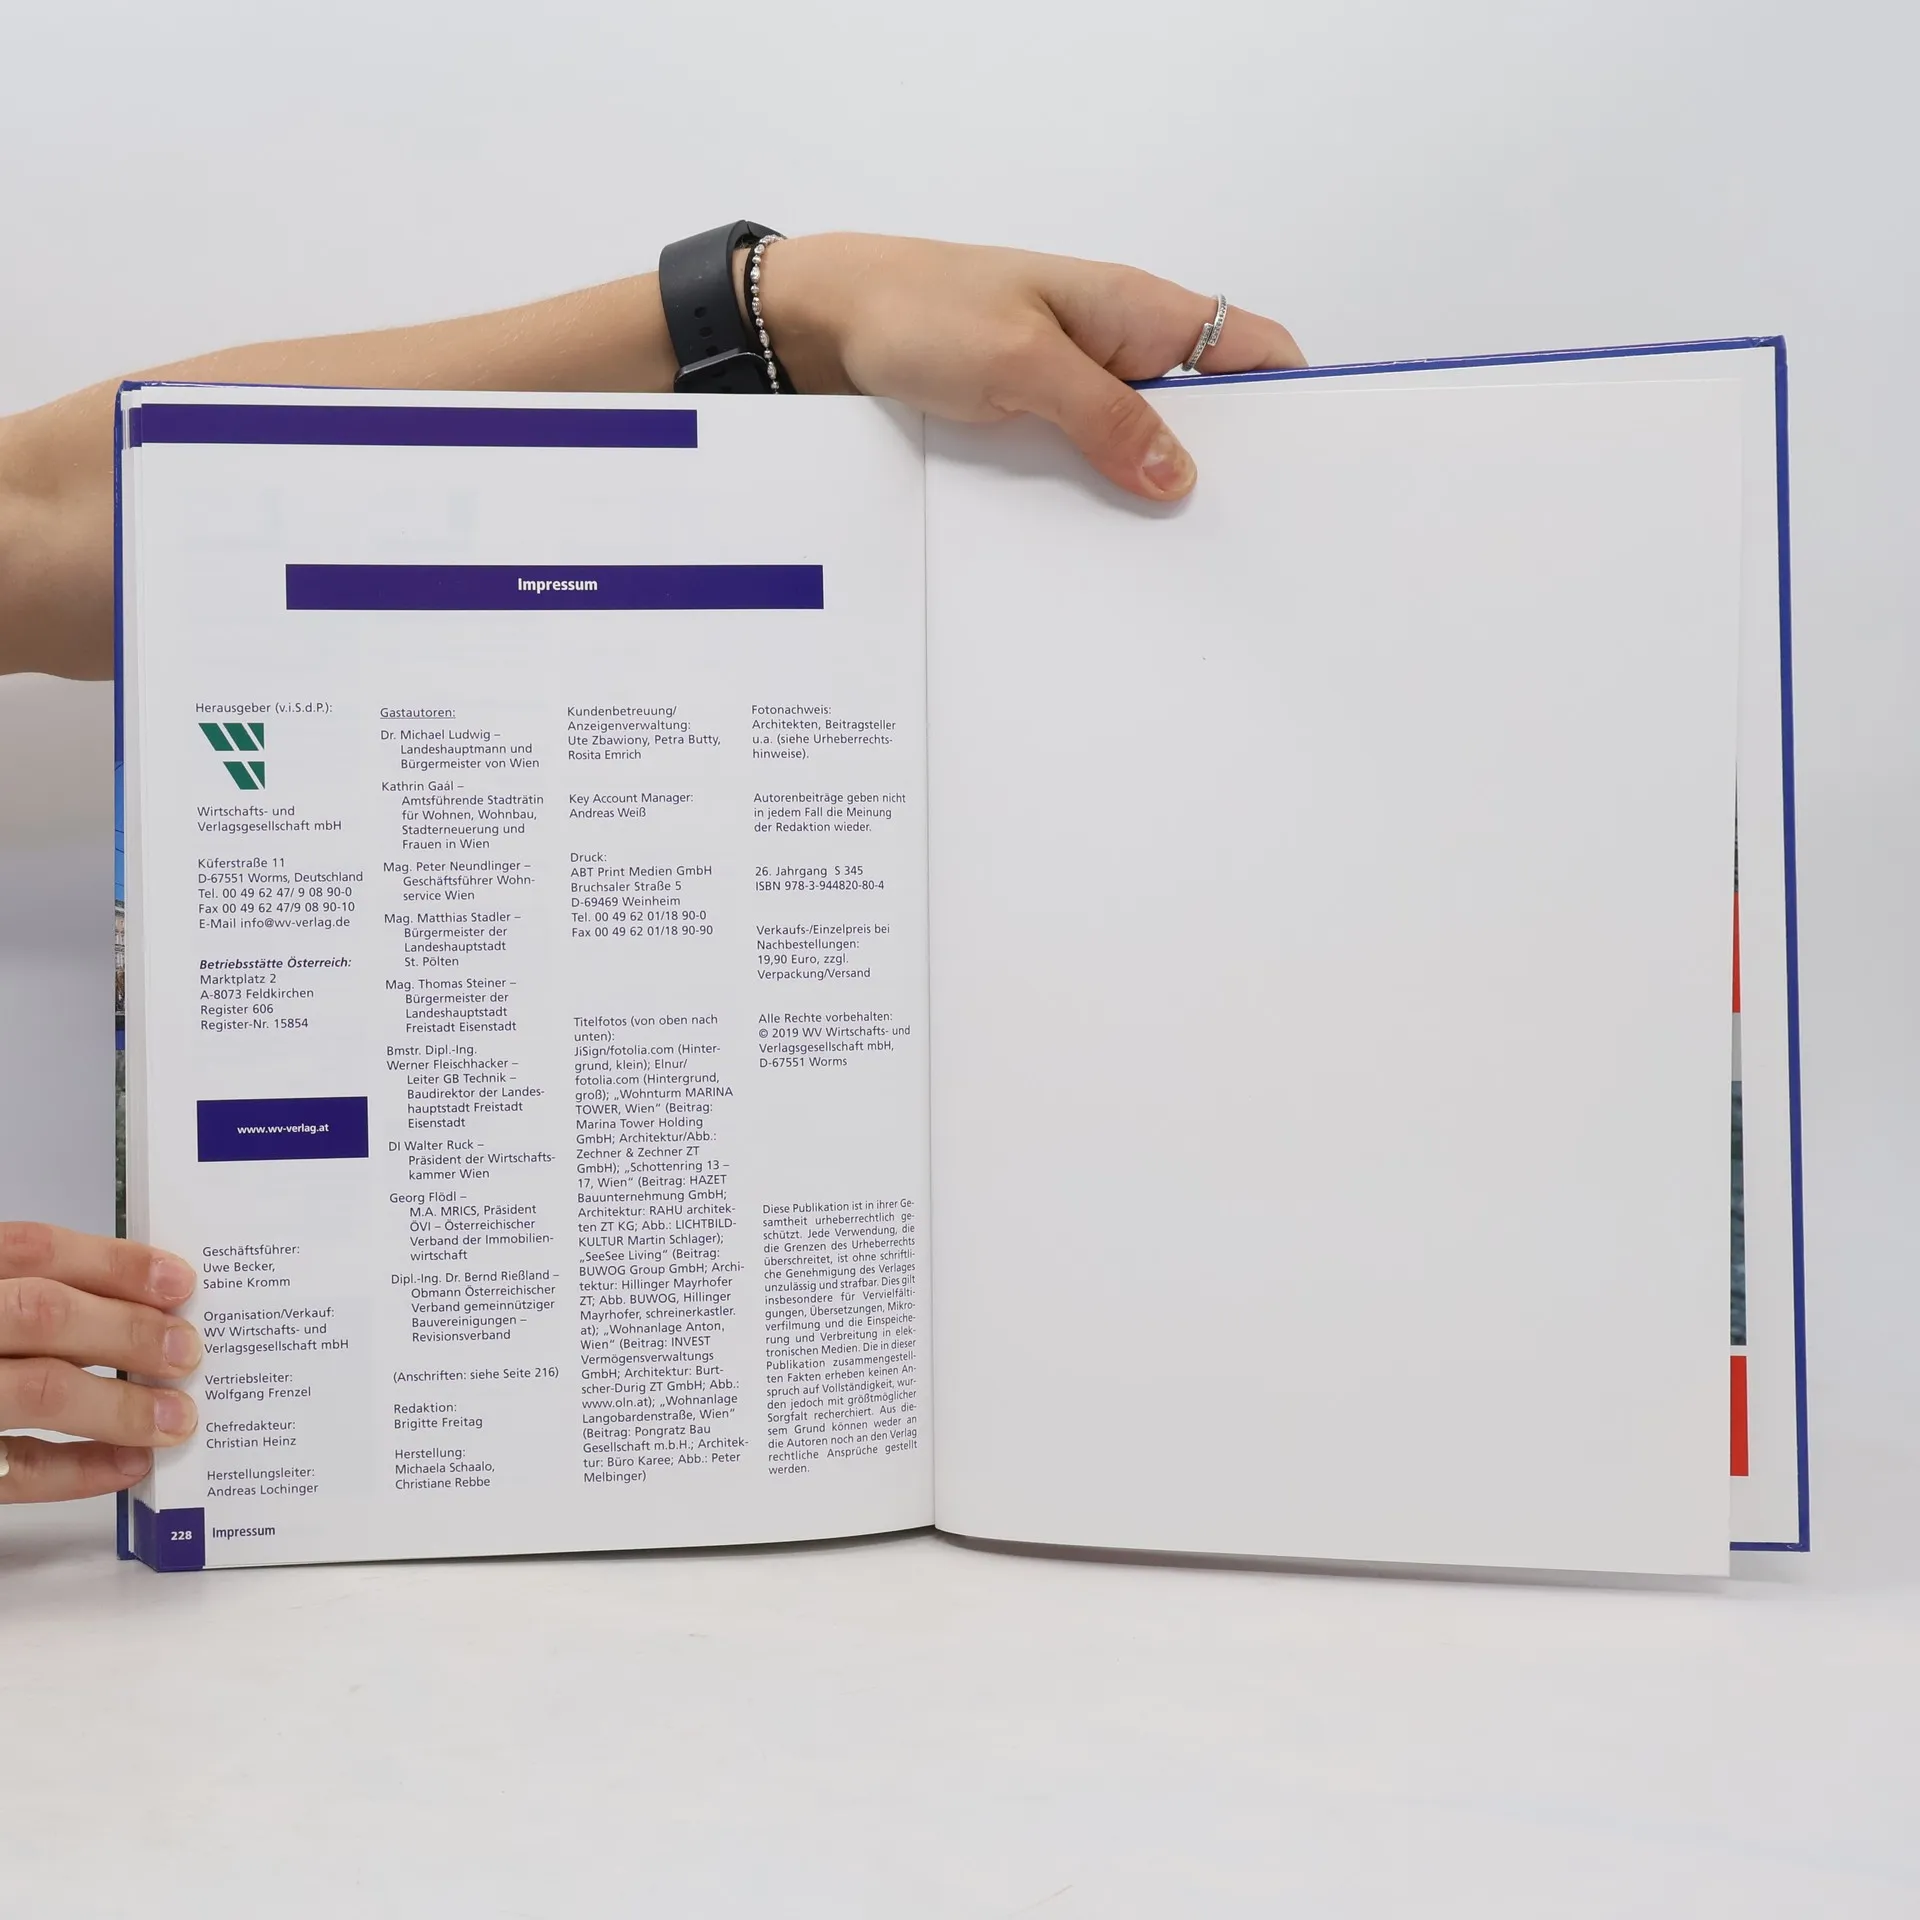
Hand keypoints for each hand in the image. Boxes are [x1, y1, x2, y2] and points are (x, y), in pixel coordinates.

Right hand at [0, 1222, 198, 1503]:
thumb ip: (22, 1295)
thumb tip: (141, 1306)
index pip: (33, 1250)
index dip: (113, 1263)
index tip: (179, 1282)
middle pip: (42, 1314)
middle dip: (127, 1332)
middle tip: (188, 1353)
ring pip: (35, 1391)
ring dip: (117, 1406)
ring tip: (176, 1419)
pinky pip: (12, 1472)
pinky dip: (76, 1471)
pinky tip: (127, 1465)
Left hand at [754, 234, 1306, 501]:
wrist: (825, 323)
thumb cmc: (917, 309)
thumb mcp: (1021, 363)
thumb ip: (1106, 418)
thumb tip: (1179, 476)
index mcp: (1134, 309)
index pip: (1250, 347)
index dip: (1294, 401)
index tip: (1312, 466)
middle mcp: (1116, 347)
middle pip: (1206, 411)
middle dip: (1229, 467)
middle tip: (1240, 535)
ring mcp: (1077, 387)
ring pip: (1145, 447)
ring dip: (1154, 492)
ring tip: (1174, 555)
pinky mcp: (1037, 421)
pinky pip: (1090, 466)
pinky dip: (1101, 499)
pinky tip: (1101, 545)